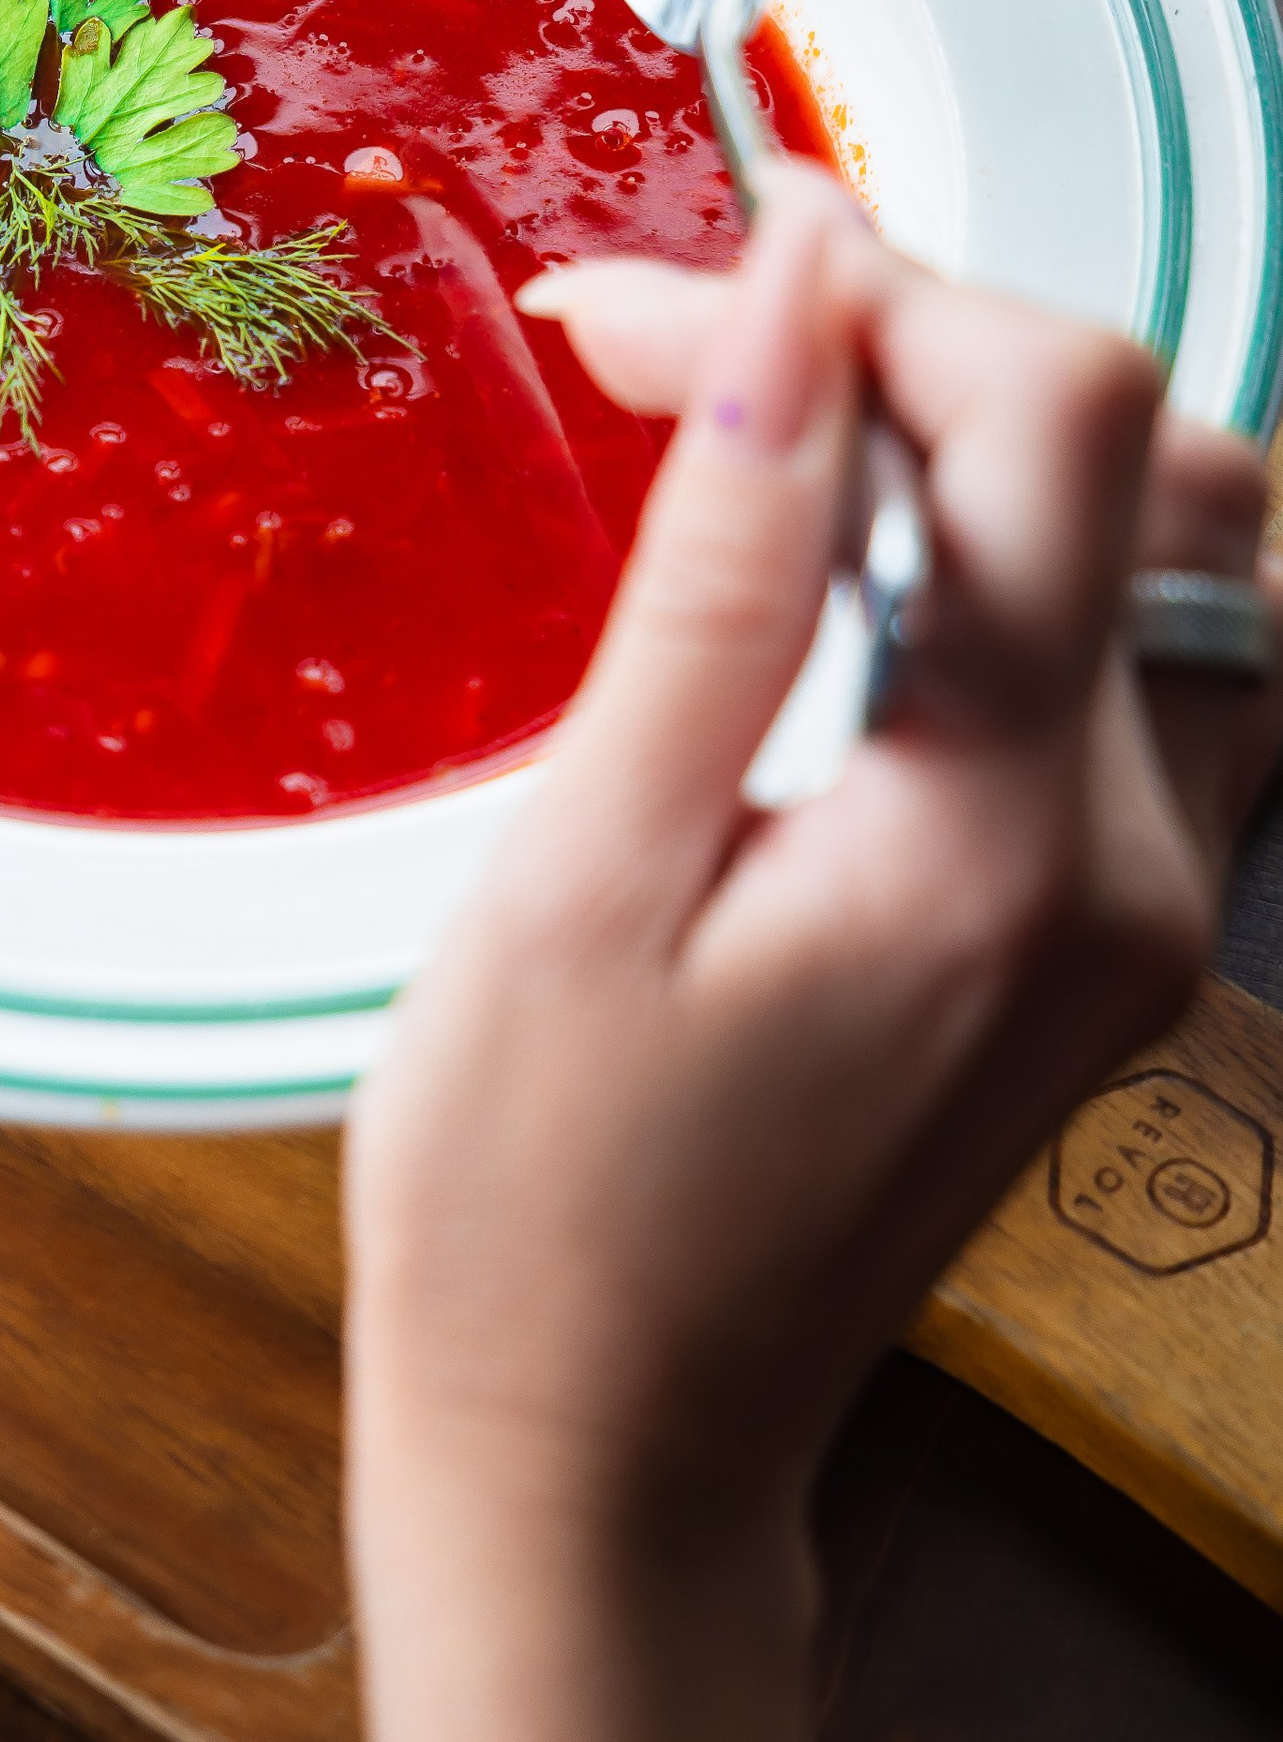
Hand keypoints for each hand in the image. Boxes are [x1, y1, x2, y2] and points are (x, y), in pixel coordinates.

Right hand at [345, 162, 1282, 1559]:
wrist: (607, 1451)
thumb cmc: (540, 1202)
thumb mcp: (582, 873)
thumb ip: (722, 568)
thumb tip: (796, 291)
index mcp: (1006, 847)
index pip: (1064, 421)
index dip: (868, 297)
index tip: (651, 313)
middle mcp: (1143, 874)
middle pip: (1168, 461)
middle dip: (933, 353)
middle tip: (698, 376)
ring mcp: (1156, 915)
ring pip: (1202, 555)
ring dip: (1014, 451)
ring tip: (802, 465)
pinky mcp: (1121, 941)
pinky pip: (1158, 671)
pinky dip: (1042, 567)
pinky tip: (880, 592)